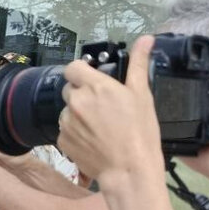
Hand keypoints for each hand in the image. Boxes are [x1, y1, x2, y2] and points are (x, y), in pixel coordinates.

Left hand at [57, 36, 162, 187]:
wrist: (128, 169)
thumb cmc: (139, 132)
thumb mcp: (142, 94)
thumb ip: (138, 64)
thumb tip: (145, 39)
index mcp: (95, 87)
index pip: (73, 67)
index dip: (81, 71)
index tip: (91, 78)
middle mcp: (76, 102)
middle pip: (70, 89)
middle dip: (82, 93)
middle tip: (102, 106)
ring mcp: (66, 123)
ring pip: (67, 111)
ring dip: (78, 114)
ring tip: (100, 126)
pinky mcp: (62, 141)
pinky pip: (65, 131)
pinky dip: (76, 133)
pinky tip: (93, 140)